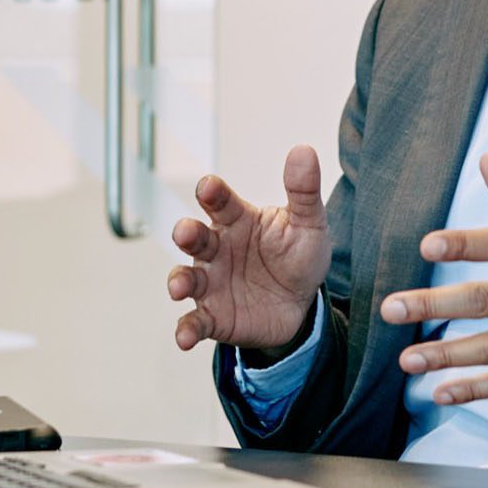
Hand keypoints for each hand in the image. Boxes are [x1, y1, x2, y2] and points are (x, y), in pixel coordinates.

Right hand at [167, 146, 332, 351]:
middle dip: (186, 232)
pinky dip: (185, 330)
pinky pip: (194, 322)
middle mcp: (217, 248)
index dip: (211, 192)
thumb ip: (303, 191)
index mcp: (236, 219)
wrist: (303, 303)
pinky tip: (184, 338)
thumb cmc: (299, 255)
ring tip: (178, 288)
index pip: (218, 200)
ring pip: (187, 278)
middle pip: (195, 236)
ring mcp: (212, 282)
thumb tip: (304, 150)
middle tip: (187, 232)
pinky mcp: (214, 316)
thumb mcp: (309, 224)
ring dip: (179, 281)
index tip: (209, 187)